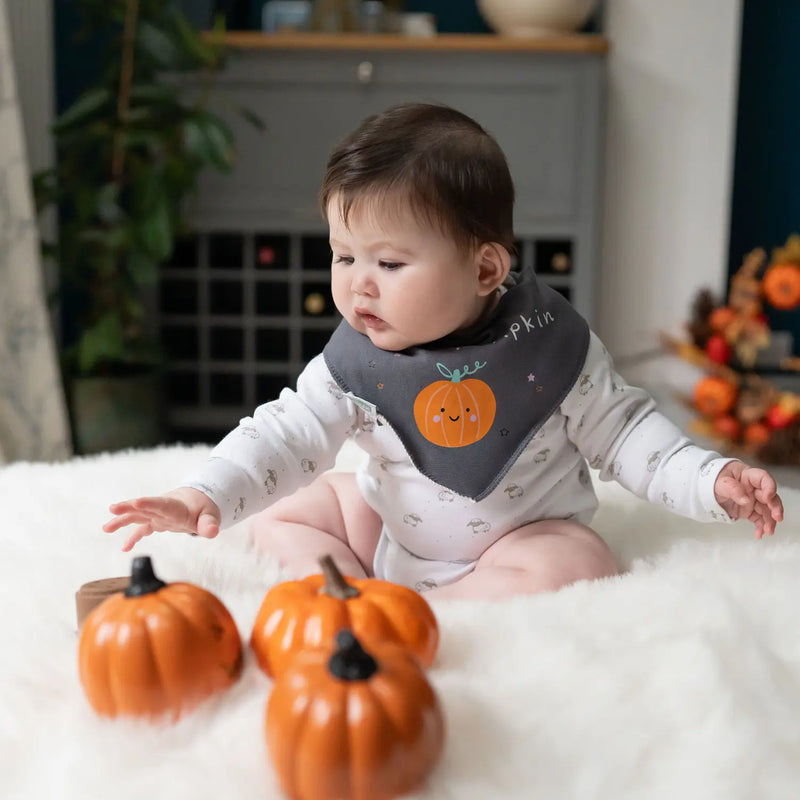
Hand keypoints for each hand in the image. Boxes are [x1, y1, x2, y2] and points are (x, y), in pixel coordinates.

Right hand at [102, 487, 220, 551]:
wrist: (198, 502)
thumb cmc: (203, 509)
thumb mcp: (210, 516)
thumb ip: (210, 524)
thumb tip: (213, 532)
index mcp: (176, 506)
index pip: (162, 504)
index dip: (149, 503)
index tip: (137, 501)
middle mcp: (163, 509)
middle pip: (144, 507)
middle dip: (128, 507)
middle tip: (113, 508)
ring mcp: (157, 515)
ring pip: (137, 516)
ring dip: (122, 520)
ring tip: (106, 528)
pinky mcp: (155, 522)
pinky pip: (141, 530)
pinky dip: (132, 538)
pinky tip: (124, 548)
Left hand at [713, 461, 783, 538]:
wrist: (708, 490)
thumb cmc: (716, 481)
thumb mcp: (721, 483)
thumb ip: (733, 489)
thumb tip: (746, 500)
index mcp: (748, 476)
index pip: (763, 478)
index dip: (769, 487)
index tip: (768, 497)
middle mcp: (754, 489)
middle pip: (770, 497)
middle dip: (775, 507)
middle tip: (777, 517)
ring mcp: (753, 500)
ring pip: (766, 510)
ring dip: (770, 521)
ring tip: (769, 531)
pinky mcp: (749, 511)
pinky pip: (758, 519)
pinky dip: (760, 527)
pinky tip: (759, 534)